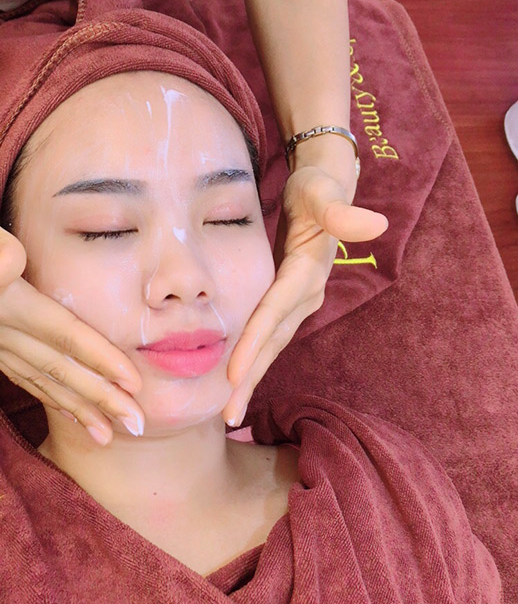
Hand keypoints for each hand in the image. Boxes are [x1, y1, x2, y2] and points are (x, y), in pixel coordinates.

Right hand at [0, 186, 144, 444]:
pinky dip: (46, 395)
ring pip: (39, 380)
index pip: (62, 334)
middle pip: (57, 368)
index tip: (135, 384)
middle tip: (138, 424)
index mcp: (1, 300)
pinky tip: (64, 407)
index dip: (100, 359)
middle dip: (99, 398)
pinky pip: (19, 375)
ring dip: (76, 408)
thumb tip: (8, 266)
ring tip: (108, 434)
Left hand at [223, 140, 387, 425]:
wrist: (324, 187)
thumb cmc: (317, 185)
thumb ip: (340, 207)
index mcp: (306, 273)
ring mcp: (299, 301)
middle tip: (228, 417)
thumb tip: (376, 223)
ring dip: (251, 378)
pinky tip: (237, 380)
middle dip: (251, 379)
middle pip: (273, 341)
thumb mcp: (324, 190)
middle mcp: (305, 294)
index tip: (233, 376)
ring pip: (271, 345)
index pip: (275, 313)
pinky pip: (268, 335)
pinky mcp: (289, 300)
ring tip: (230, 412)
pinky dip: (253, 359)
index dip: (255, 344)